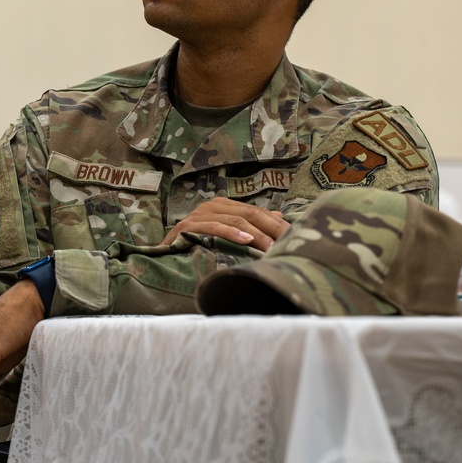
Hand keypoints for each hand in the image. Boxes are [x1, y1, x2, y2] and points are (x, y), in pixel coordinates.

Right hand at [160, 197, 288, 251]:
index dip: (277, 224)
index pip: (257, 211)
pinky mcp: (188, 227)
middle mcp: (212, 206)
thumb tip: (279, 217)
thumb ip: (251, 224)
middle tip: (289, 243)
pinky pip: (214, 228)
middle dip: (272, 229)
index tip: (296, 236)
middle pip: (250, 214)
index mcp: (223, 206)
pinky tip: (246, 241)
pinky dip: (231, 234)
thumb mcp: (228, 234)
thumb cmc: (198, 246)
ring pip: (235, 220)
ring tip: (272, 247)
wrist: (165, 255)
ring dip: (257, 235)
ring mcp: (199, 215)